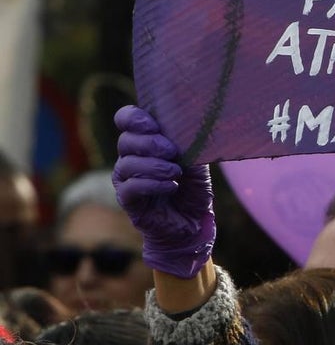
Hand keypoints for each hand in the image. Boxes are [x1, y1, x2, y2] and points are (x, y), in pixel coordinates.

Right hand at [112, 105, 214, 278]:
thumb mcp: (198, 167)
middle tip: (172, 152)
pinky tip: (171, 186)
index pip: (126, 120)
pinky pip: (131, 187)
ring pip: (127, 164)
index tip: (154, 125)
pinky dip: (152, 184)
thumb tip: (187, 135)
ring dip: (154, 166)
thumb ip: (191, 149)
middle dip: (150, 143)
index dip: (134, 118)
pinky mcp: (128, 200)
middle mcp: (131, 158)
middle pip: (126, 140)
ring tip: (175, 172)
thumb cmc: (193, 193)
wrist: (192, 226)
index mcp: (145, 144)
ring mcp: (126, 179)